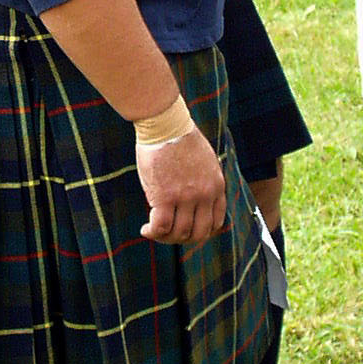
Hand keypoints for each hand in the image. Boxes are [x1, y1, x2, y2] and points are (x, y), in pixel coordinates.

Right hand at [136, 128, 226, 244]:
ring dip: (165, 237)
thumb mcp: (205, 162)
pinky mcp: (164, 197)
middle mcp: (205, 195)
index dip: (200, 232)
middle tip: (168, 234)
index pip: (215, 223)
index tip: (186, 230)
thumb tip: (194, 202)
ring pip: (179, 233)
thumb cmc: (180, 138)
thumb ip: (204, 183)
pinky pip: (161, 227)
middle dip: (183, 239)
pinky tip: (146, 229)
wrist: (166, 125)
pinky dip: (152, 232)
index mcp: (217, 186)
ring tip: (153, 231)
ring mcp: (186, 198)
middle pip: (198, 233)